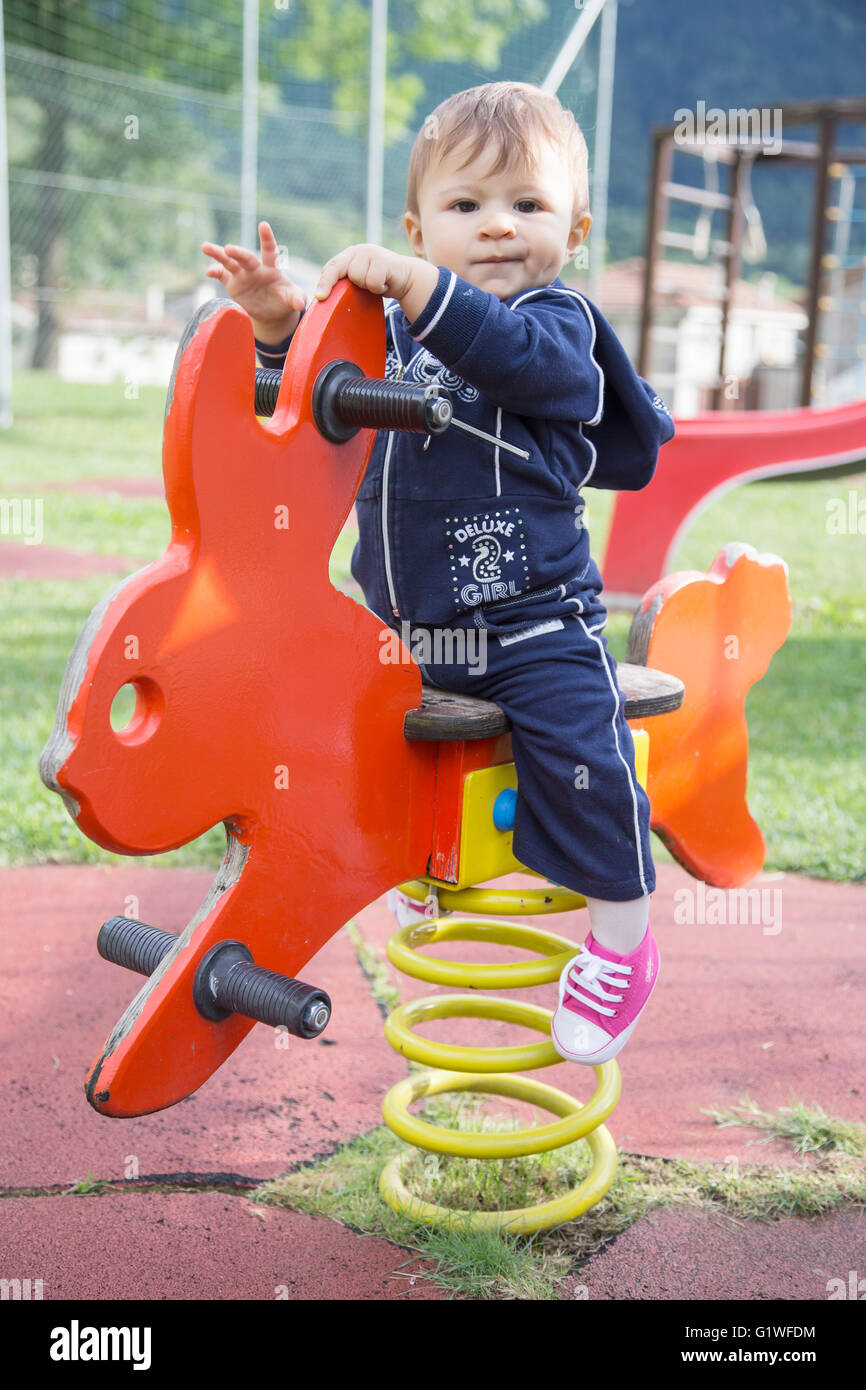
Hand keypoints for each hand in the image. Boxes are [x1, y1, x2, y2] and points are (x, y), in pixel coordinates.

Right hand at [201, 221, 305, 344]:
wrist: (271, 312)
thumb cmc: (284, 300)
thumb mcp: (292, 299)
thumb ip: (296, 298)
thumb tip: (300, 303)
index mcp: (271, 268)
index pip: (270, 251)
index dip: (267, 238)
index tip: (263, 225)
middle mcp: (255, 268)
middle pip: (246, 257)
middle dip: (238, 253)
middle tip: (229, 249)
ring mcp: (242, 274)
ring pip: (229, 262)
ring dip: (218, 254)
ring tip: (206, 247)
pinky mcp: (232, 283)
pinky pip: (221, 276)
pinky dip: (214, 272)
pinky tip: (208, 272)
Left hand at [314, 244, 414, 302]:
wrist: (405, 278)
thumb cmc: (380, 281)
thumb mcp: (360, 280)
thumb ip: (345, 282)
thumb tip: (323, 297)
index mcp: (349, 255)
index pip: (331, 267)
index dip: (324, 282)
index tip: (319, 297)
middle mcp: (358, 251)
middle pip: (339, 270)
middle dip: (332, 285)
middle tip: (325, 297)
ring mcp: (370, 253)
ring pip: (357, 277)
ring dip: (366, 287)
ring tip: (376, 284)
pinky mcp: (383, 260)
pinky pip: (372, 282)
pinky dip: (378, 288)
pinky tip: (385, 284)